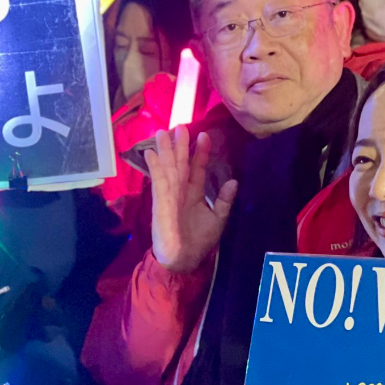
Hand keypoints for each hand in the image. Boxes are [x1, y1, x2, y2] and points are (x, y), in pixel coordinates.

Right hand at [143, 126, 236, 273]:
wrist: (184, 259)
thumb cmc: (199, 241)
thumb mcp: (217, 219)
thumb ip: (223, 201)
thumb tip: (233, 182)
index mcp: (193, 194)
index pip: (197, 168)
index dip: (200, 152)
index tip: (204, 136)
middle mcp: (180, 191)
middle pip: (179, 163)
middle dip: (179, 145)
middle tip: (179, 125)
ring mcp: (169, 195)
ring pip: (168, 168)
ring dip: (165, 150)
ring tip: (162, 132)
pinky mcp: (161, 202)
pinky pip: (158, 182)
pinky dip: (155, 167)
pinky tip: (151, 154)